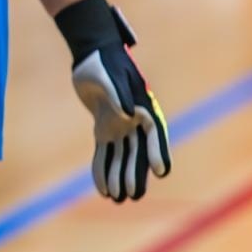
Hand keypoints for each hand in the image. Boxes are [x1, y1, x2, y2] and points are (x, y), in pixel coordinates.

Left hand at [55, 0, 171, 201]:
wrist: (91, 52)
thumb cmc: (103, 61)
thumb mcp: (109, 75)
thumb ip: (119, 93)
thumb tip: (129, 114)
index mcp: (142, 105)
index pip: (154, 132)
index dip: (158, 153)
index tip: (161, 172)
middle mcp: (134, 119)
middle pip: (138, 151)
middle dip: (136, 173)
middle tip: (134, 195)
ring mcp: (119, 125)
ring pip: (121, 156)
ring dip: (119, 176)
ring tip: (118, 199)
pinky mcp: (104, 127)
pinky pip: (104, 152)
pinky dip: (102, 169)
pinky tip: (103, 189)